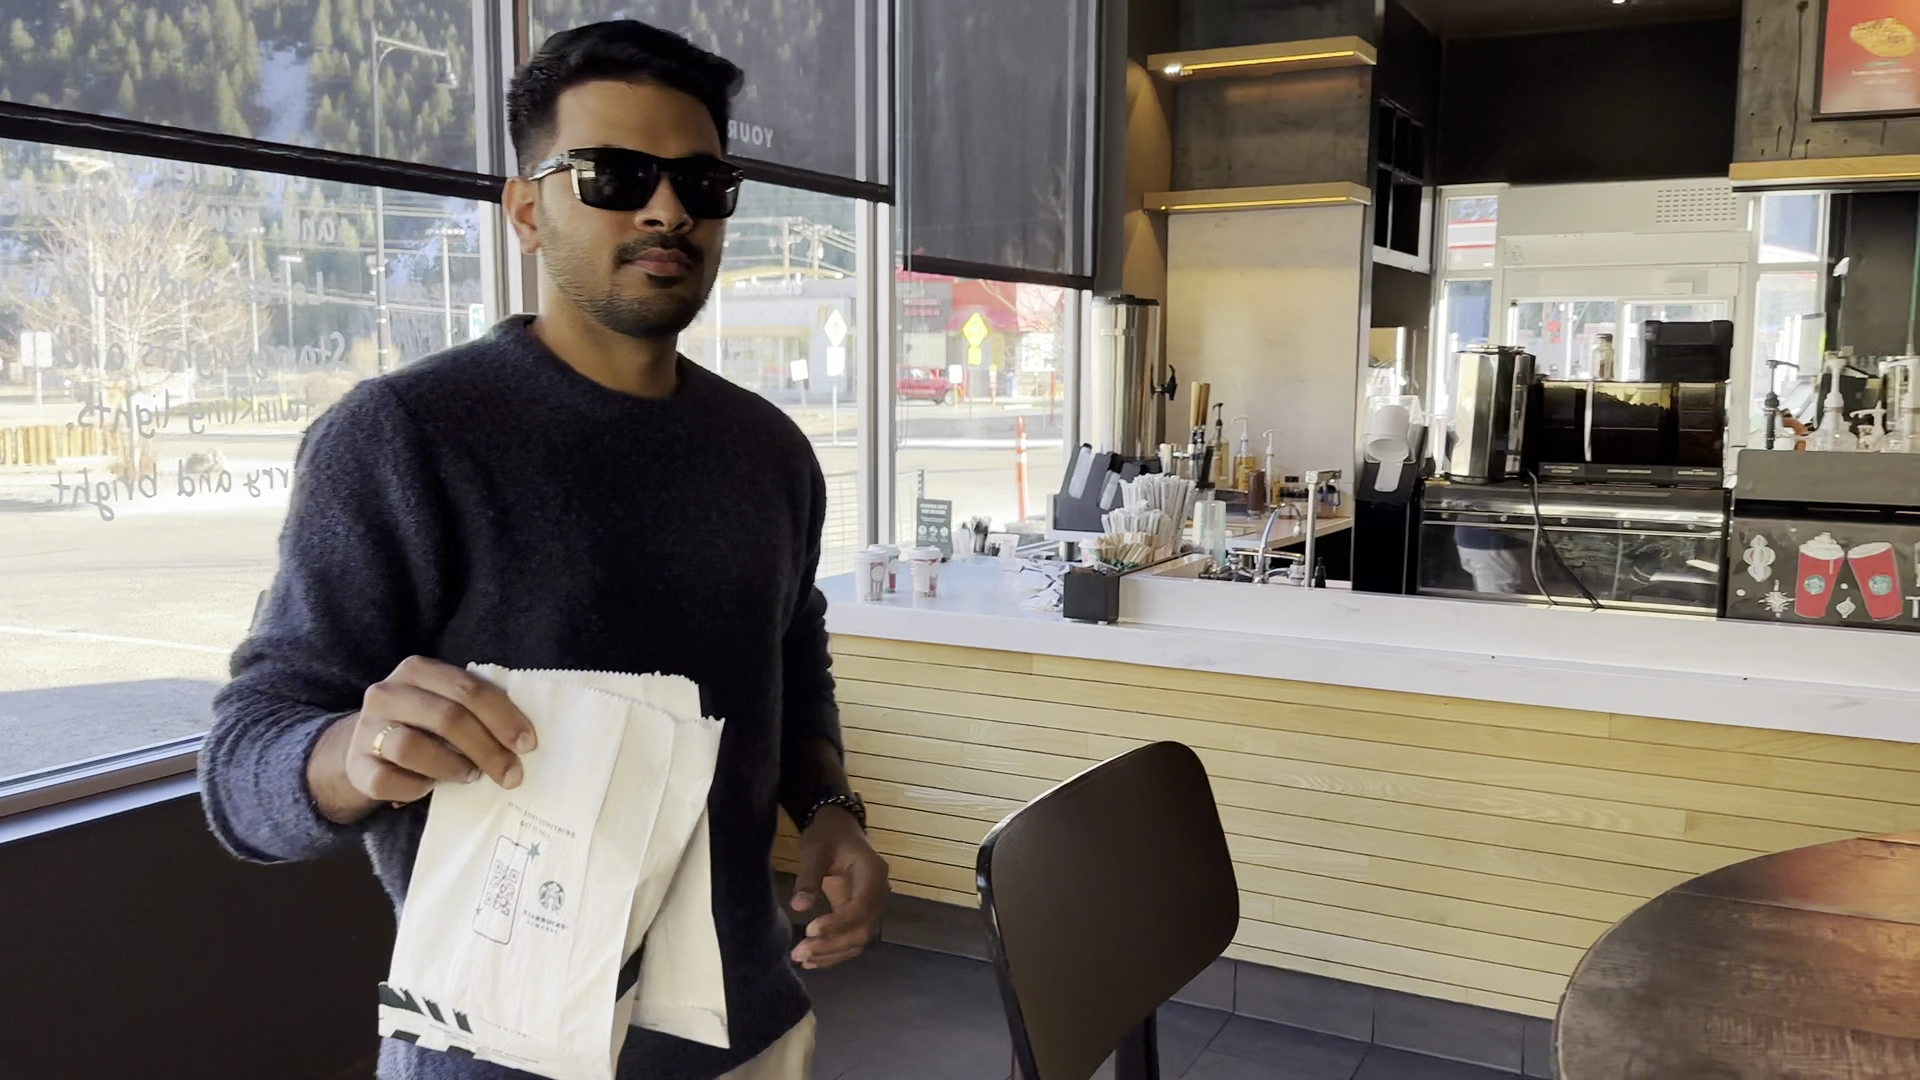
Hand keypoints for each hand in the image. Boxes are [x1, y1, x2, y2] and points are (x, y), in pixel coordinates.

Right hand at [308, 656, 536, 823]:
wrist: (364, 749)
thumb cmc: (422, 726)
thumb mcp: (445, 705)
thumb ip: (475, 711)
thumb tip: (523, 740)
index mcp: (416, 670)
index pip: (468, 688)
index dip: (503, 716)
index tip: (528, 744)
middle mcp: (387, 693)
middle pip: (447, 718)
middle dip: (487, 749)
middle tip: (511, 774)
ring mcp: (366, 729)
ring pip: (412, 747)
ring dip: (452, 767)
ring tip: (471, 776)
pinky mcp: (356, 766)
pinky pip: (389, 781)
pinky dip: (416, 788)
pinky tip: (430, 788)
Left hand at [789, 807, 889, 969]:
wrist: (839, 828)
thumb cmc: (829, 835)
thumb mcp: (816, 850)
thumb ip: (809, 877)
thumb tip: (799, 906)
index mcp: (873, 874)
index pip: (860, 907)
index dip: (837, 924)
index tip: (809, 930)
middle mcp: (879, 893)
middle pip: (862, 929)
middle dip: (831, 945)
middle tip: (800, 952)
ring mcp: (872, 906)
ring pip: (859, 939)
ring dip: (832, 953)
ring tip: (802, 958)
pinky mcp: (860, 914)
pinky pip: (852, 938)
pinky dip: (834, 951)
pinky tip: (812, 959)